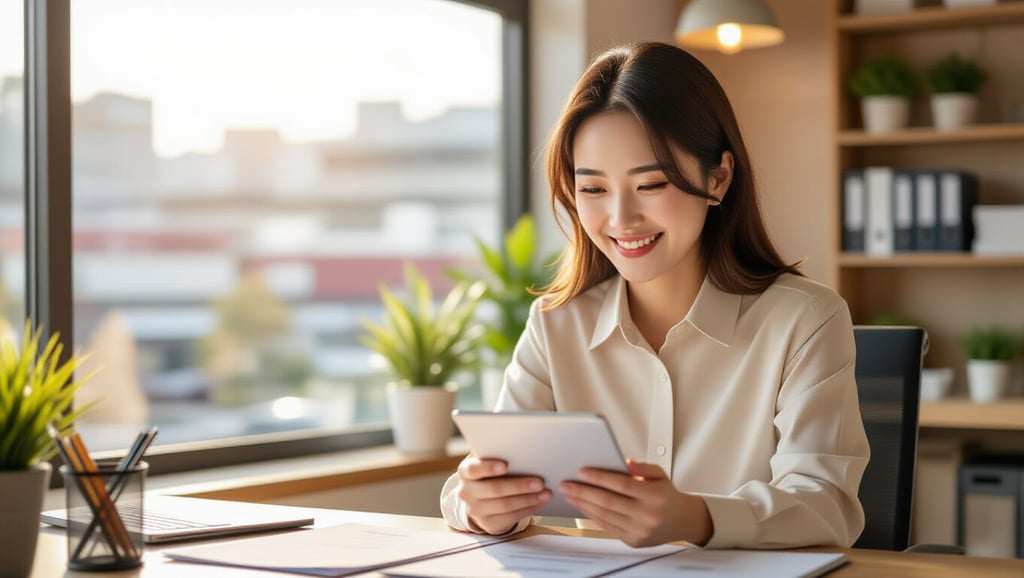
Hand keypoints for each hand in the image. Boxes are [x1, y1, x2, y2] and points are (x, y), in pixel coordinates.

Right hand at [456, 456, 550, 534]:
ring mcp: (475, 510)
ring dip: (528, 499)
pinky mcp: (487, 524)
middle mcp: (466, 491)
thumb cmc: (491, 473)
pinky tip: (540, 502)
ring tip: (546, 493)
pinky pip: (511, 517)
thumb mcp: (489, 462)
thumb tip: (525, 449)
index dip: (488, 467)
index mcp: (465, 471)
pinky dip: (528, 509)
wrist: (481, 499)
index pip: (473, 469)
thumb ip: (499, 455)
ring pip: (505, 505)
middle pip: (494, 489)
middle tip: (540, 482)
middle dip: (519, 486)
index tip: (505, 465)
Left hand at [559, 459, 711, 547]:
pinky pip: (608, 527)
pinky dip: (592, 516)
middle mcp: (648, 515)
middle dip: (583, 492)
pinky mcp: (634, 541)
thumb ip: (642, 466)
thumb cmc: (667, 495)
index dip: (600, 478)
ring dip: (583, 504)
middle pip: (609, 502)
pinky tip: (582, 506)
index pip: (622, 485)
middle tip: (566, 484)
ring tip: (570, 494)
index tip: (582, 471)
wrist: (682, 521)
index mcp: (655, 496)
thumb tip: (622, 461)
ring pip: (605, 516)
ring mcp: (640, 530)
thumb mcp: (659, 474)